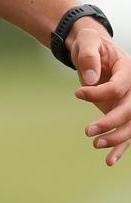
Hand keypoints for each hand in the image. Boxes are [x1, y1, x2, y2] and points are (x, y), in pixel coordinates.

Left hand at [71, 25, 130, 164]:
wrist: (92, 50)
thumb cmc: (90, 43)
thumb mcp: (87, 41)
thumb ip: (89, 56)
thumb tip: (89, 80)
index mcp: (128, 69)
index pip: (118, 88)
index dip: (98, 93)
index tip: (77, 94)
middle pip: (129, 110)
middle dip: (110, 123)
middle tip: (88, 131)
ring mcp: (129, 101)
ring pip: (130, 125)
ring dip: (116, 138)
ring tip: (95, 144)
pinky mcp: (122, 111)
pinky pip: (126, 132)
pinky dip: (120, 147)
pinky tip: (109, 160)